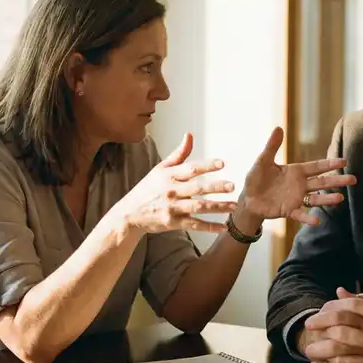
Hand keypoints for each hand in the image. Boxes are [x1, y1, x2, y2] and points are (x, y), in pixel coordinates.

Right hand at [116, 133, 236, 234]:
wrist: (129, 214)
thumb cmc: (147, 189)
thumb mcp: (160, 169)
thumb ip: (178, 154)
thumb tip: (190, 135)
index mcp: (168, 176)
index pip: (190, 169)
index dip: (207, 166)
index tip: (222, 164)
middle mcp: (170, 191)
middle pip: (197, 188)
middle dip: (216, 187)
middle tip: (232, 186)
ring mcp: (172, 208)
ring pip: (198, 207)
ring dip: (217, 207)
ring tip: (233, 205)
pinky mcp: (173, 223)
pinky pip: (194, 225)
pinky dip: (209, 227)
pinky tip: (223, 227)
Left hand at [241, 127, 356, 225]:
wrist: (249, 199)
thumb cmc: (256, 179)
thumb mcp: (263, 161)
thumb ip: (272, 146)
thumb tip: (279, 127)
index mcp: (296, 171)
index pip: (316, 167)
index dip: (330, 163)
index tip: (344, 161)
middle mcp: (300, 185)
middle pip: (322, 182)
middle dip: (337, 180)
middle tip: (353, 180)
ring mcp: (296, 198)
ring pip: (316, 198)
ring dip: (328, 198)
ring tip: (340, 198)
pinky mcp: (289, 210)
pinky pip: (300, 214)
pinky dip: (308, 218)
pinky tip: (317, 220)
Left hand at [302, 287, 362, 362]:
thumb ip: (360, 301)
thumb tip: (340, 291)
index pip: (344, 314)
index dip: (324, 317)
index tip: (311, 321)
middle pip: (340, 336)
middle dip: (321, 339)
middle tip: (307, 341)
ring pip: (344, 356)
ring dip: (324, 358)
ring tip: (310, 359)